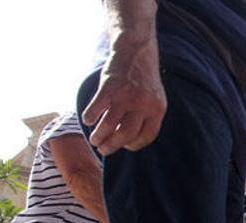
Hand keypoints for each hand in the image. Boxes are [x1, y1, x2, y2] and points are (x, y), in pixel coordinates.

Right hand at [83, 35, 166, 155]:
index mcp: (158, 109)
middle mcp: (144, 104)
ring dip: (99, 136)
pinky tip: (87, 120)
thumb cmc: (144, 79)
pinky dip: (90, 117)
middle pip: (126, 134)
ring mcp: (126, 95)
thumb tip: (128, 140)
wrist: (136, 50)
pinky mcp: (110, 86)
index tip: (124, 145)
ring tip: (93, 140)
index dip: (134, 145)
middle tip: (103, 149)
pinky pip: (97, 108)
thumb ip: (146, 116)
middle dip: (112, 146)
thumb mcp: (154, 98)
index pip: (147, 136)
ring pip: (110, 125)